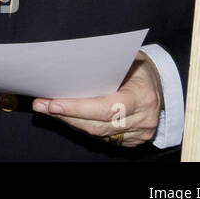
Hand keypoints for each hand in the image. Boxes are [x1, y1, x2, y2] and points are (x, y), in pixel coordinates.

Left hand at [32, 52, 162, 145]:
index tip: (54, 103)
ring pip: (97, 134)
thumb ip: (106, 63)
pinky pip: (102, 137)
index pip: (107, 108)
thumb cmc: (138, 67)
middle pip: (98, 125)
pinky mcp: (132, 140)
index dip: (78, 108)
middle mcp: (143, 119)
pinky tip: (66, 116)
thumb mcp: (129, 58)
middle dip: (66, 115)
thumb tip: (70, 60)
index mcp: (142, 97)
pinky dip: (82, 126)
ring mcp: (139, 133)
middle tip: (41, 105)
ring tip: (47, 109)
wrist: (159, 85)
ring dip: (70, 122)